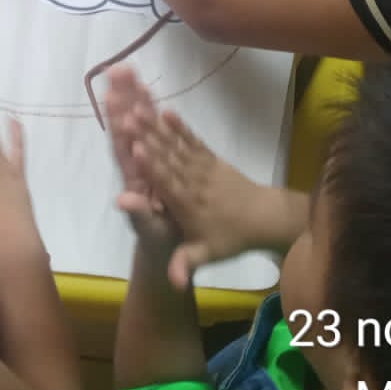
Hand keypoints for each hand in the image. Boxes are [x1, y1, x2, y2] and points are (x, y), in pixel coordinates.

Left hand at [104, 67, 176, 250]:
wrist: (169, 247)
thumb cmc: (160, 240)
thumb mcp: (151, 230)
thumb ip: (138, 215)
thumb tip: (122, 201)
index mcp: (135, 179)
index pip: (123, 147)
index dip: (118, 123)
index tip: (113, 97)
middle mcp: (138, 164)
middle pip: (128, 128)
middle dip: (123, 98)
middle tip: (117, 69)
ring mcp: (148, 158)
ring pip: (140, 124)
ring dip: (133, 97)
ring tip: (127, 69)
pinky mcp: (161, 158)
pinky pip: (156, 130)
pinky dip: (152, 110)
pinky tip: (148, 87)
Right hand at [129, 105, 308, 288]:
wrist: (263, 218)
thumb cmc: (229, 238)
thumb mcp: (207, 255)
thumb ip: (186, 263)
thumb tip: (173, 282)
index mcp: (189, 205)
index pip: (168, 183)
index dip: (152, 165)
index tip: (135, 147)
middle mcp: (194, 181)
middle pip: (167, 156)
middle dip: (147, 136)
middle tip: (127, 115)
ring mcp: (203, 167)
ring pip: (176, 144)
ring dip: (157, 126)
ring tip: (138, 106)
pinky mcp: (211, 158)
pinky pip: (193, 140)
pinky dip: (180, 126)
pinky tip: (166, 110)